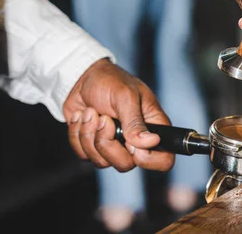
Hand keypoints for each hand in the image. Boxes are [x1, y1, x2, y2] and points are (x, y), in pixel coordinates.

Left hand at [62, 58, 173, 172]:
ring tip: (91, 112)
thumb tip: (150, 142)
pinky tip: (81, 116)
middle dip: (108, 143)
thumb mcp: (125, 96)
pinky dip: (77, 134)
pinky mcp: (93, 146)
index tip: (131, 143)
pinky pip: (84, 155)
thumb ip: (135, 121)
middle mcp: (135, 141)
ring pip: (102, 162)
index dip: (148, 159)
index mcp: (153, 128)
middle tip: (104, 119)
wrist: (81, 77)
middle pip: (127, 165)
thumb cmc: (110, 81)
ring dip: (90, 134)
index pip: (164, 159)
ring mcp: (114, 145)